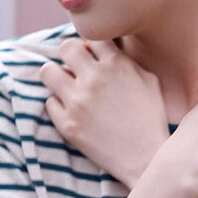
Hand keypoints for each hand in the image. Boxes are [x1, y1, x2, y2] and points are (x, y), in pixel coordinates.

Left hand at [39, 38, 169, 187]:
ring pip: (47, 71)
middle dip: (71, 55)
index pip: (92, 37)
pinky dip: (59, 105)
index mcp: (116, 64)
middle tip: (76, 68)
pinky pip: (49, 102)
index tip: (94, 57)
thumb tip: (105, 49)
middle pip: (66, 48)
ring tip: (66, 86)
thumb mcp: (149, 80)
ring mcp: (77, 101)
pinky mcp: (67, 124)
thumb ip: (126, 60)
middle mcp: (94, 78)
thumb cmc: (151, 119)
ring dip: (56, 76)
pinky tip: (72, 111)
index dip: (92, 47)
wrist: (145, 159)